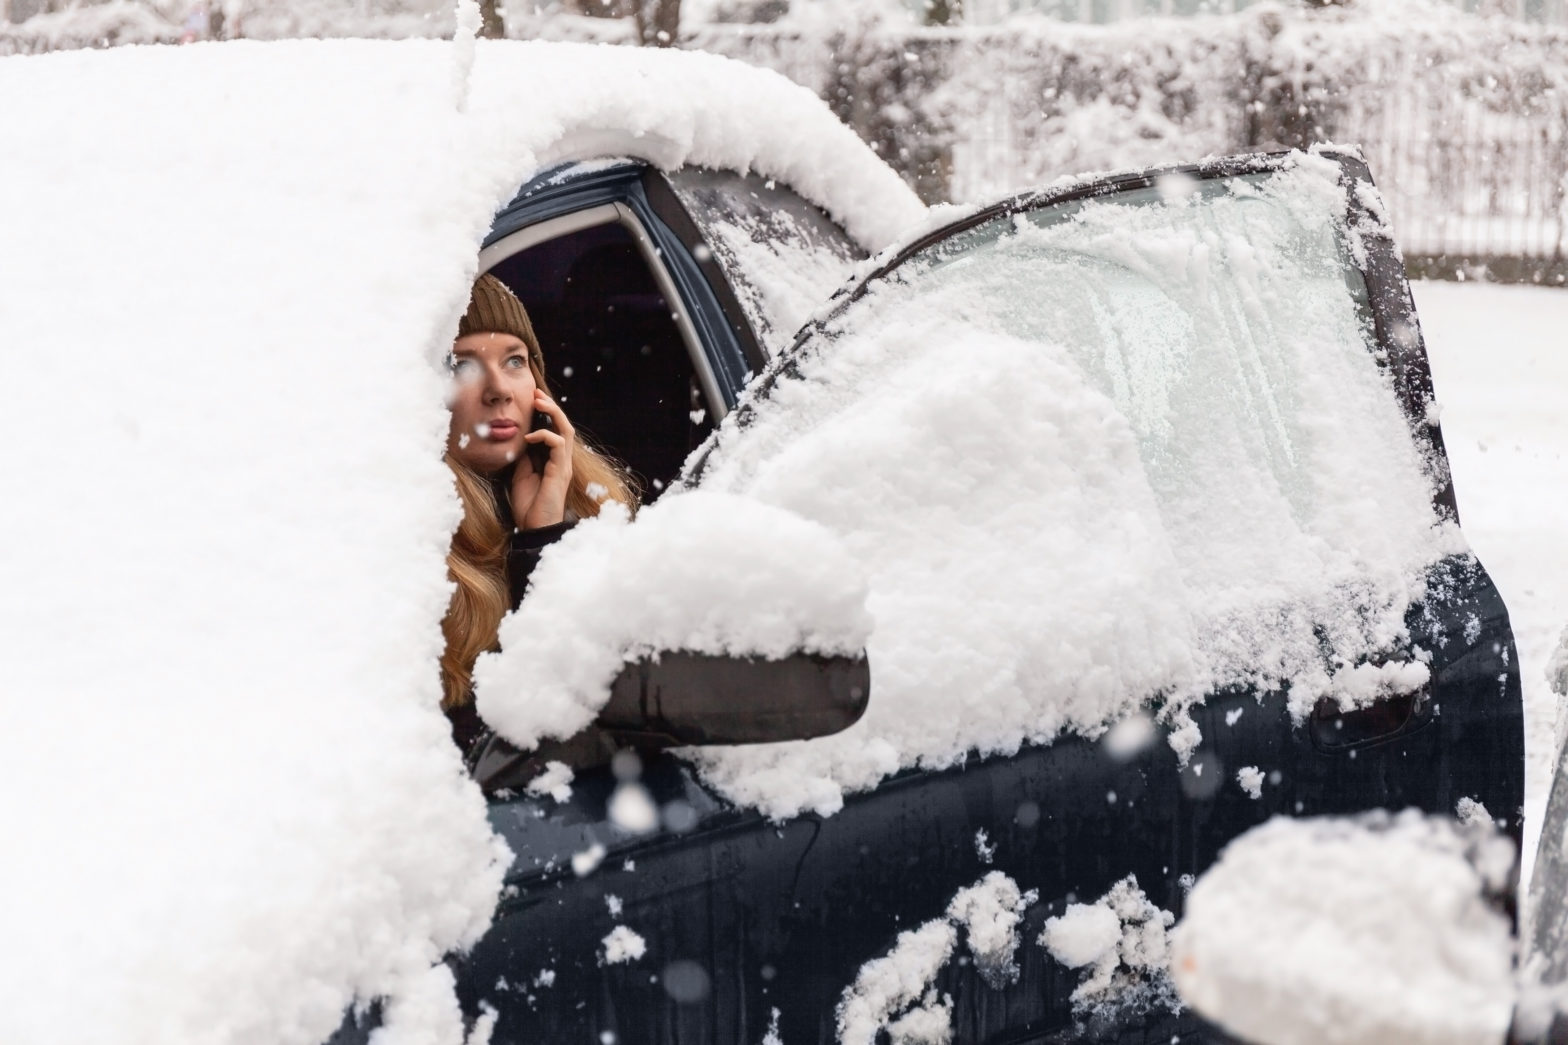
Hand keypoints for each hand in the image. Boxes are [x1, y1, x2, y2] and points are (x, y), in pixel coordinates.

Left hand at [510, 389, 574, 529]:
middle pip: (564, 426)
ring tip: (538, 402)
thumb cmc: (529, 507)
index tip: (532, 399)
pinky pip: (558, 444)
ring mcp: (563, 465)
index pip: (555, 430)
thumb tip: (520, 443)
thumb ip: (524, 459)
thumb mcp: (521, 476)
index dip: (546, 414)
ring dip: (552, 413)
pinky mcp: (560, 471)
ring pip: (566, 430)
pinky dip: (545, 435)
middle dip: (551, 407)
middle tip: (536, 393)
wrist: (534, 529)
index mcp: (554, 461)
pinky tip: (530, 437)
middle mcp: (562, 461)